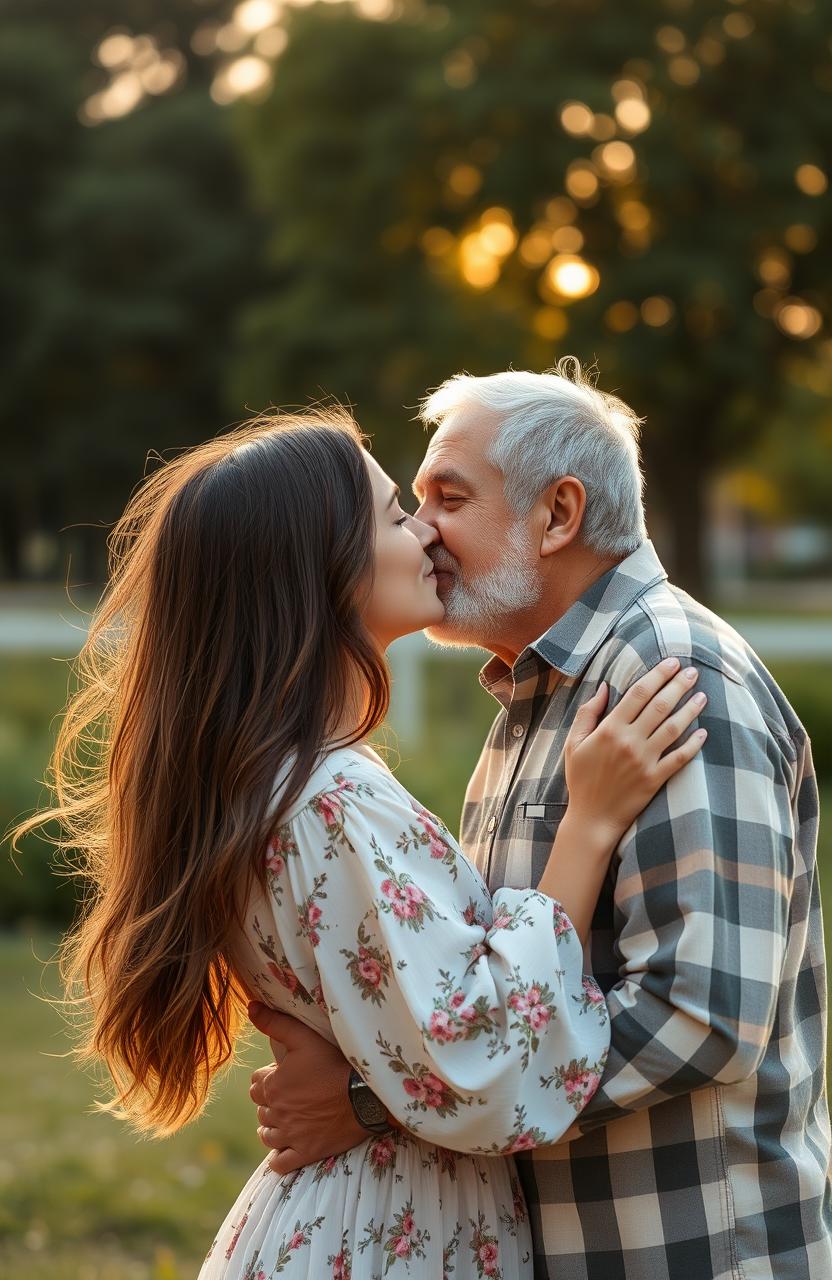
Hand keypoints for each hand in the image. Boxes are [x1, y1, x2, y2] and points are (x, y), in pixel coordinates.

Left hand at [247, 1002, 367, 1173]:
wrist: (365, 1097)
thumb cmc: (335, 1064)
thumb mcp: (305, 1037)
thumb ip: (275, 1023)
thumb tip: (250, 1007)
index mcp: (271, 1086)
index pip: (256, 1082)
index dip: (272, 1076)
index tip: (289, 1073)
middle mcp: (275, 1112)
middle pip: (261, 1107)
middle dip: (272, 1100)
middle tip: (295, 1093)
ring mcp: (289, 1136)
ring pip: (266, 1134)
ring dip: (273, 1126)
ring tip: (291, 1117)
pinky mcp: (303, 1153)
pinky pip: (278, 1162)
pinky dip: (279, 1155)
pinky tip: (289, 1144)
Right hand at [564, 656, 706, 845]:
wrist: (592, 818)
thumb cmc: (581, 779)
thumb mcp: (574, 742)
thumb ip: (588, 712)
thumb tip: (604, 686)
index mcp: (609, 729)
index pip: (638, 693)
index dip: (657, 675)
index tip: (672, 662)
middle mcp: (629, 742)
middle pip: (659, 706)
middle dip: (678, 685)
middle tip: (693, 672)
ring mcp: (644, 761)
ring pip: (672, 728)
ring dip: (689, 710)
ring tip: (703, 696)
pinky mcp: (655, 779)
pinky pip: (679, 758)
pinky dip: (692, 745)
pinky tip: (703, 732)